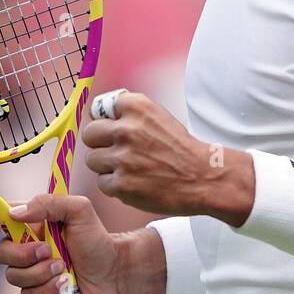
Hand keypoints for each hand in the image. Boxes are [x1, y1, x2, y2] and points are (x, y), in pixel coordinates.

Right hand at [0, 195, 120, 293]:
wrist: (114, 270)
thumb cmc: (97, 238)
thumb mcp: (80, 210)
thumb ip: (50, 202)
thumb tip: (15, 213)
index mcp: (31, 222)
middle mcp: (26, 246)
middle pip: (0, 252)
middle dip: (22, 254)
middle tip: (48, 250)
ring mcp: (31, 270)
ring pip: (12, 276)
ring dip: (39, 273)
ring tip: (63, 267)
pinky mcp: (38, 291)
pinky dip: (46, 290)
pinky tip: (64, 283)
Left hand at [82, 91, 253, 223]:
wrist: (203, 177)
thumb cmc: (181, 148)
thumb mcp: (158, 117)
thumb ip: (131, 114)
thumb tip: (101, 116)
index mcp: (137, 107)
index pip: (100, 109)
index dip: (107, 122)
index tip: (115, 130)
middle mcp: (126, 129)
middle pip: (90, 134)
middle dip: (100, 144)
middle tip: (116, 152)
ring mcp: (122, 157)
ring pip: (92, 160)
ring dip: (106, 166)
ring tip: (127, 169)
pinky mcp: (122, 184)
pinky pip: (102, 183)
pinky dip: (115, 186)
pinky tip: (133, 183)